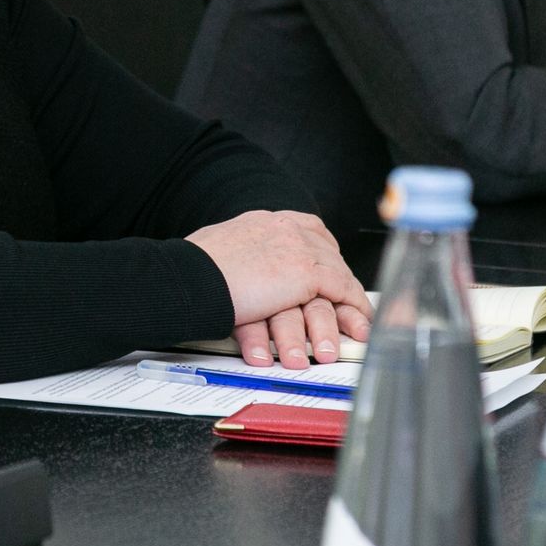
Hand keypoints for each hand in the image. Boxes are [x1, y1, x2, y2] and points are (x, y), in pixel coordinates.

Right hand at [186, 210, 371, 368]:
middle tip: (351, 302)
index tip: (329, 270)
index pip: (307, 230)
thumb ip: (237, 258)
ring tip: (353, 323)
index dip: (322, 253)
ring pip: (336, 273)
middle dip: (342, 280)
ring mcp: (297, 247)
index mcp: (263, 222)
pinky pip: (342, 290)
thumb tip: (237, 272)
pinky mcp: (304, 272)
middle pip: (327, 251)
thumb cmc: (190, 272)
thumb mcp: (217, 253)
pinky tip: (356, 323)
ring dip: (347, 303)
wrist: (189, 278)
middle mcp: (284, 227)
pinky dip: (354, 307)